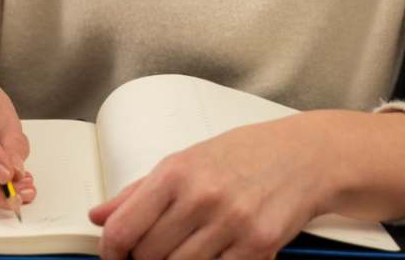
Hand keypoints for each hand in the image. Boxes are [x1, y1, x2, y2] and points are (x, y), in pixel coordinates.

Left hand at [89, 111, 404, 259]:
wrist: (306, 156)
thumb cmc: (245, 154)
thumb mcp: (186, 160)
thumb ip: (138, 192)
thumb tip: (99, 216)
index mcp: (175, 172)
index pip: (122, 229)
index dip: (110, 255)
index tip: (114, 258)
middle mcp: (201, 197)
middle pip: (148, 257)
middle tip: (152, 254)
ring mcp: (230, 223)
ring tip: (184, 251)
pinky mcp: (258, 247)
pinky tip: (212, 255)